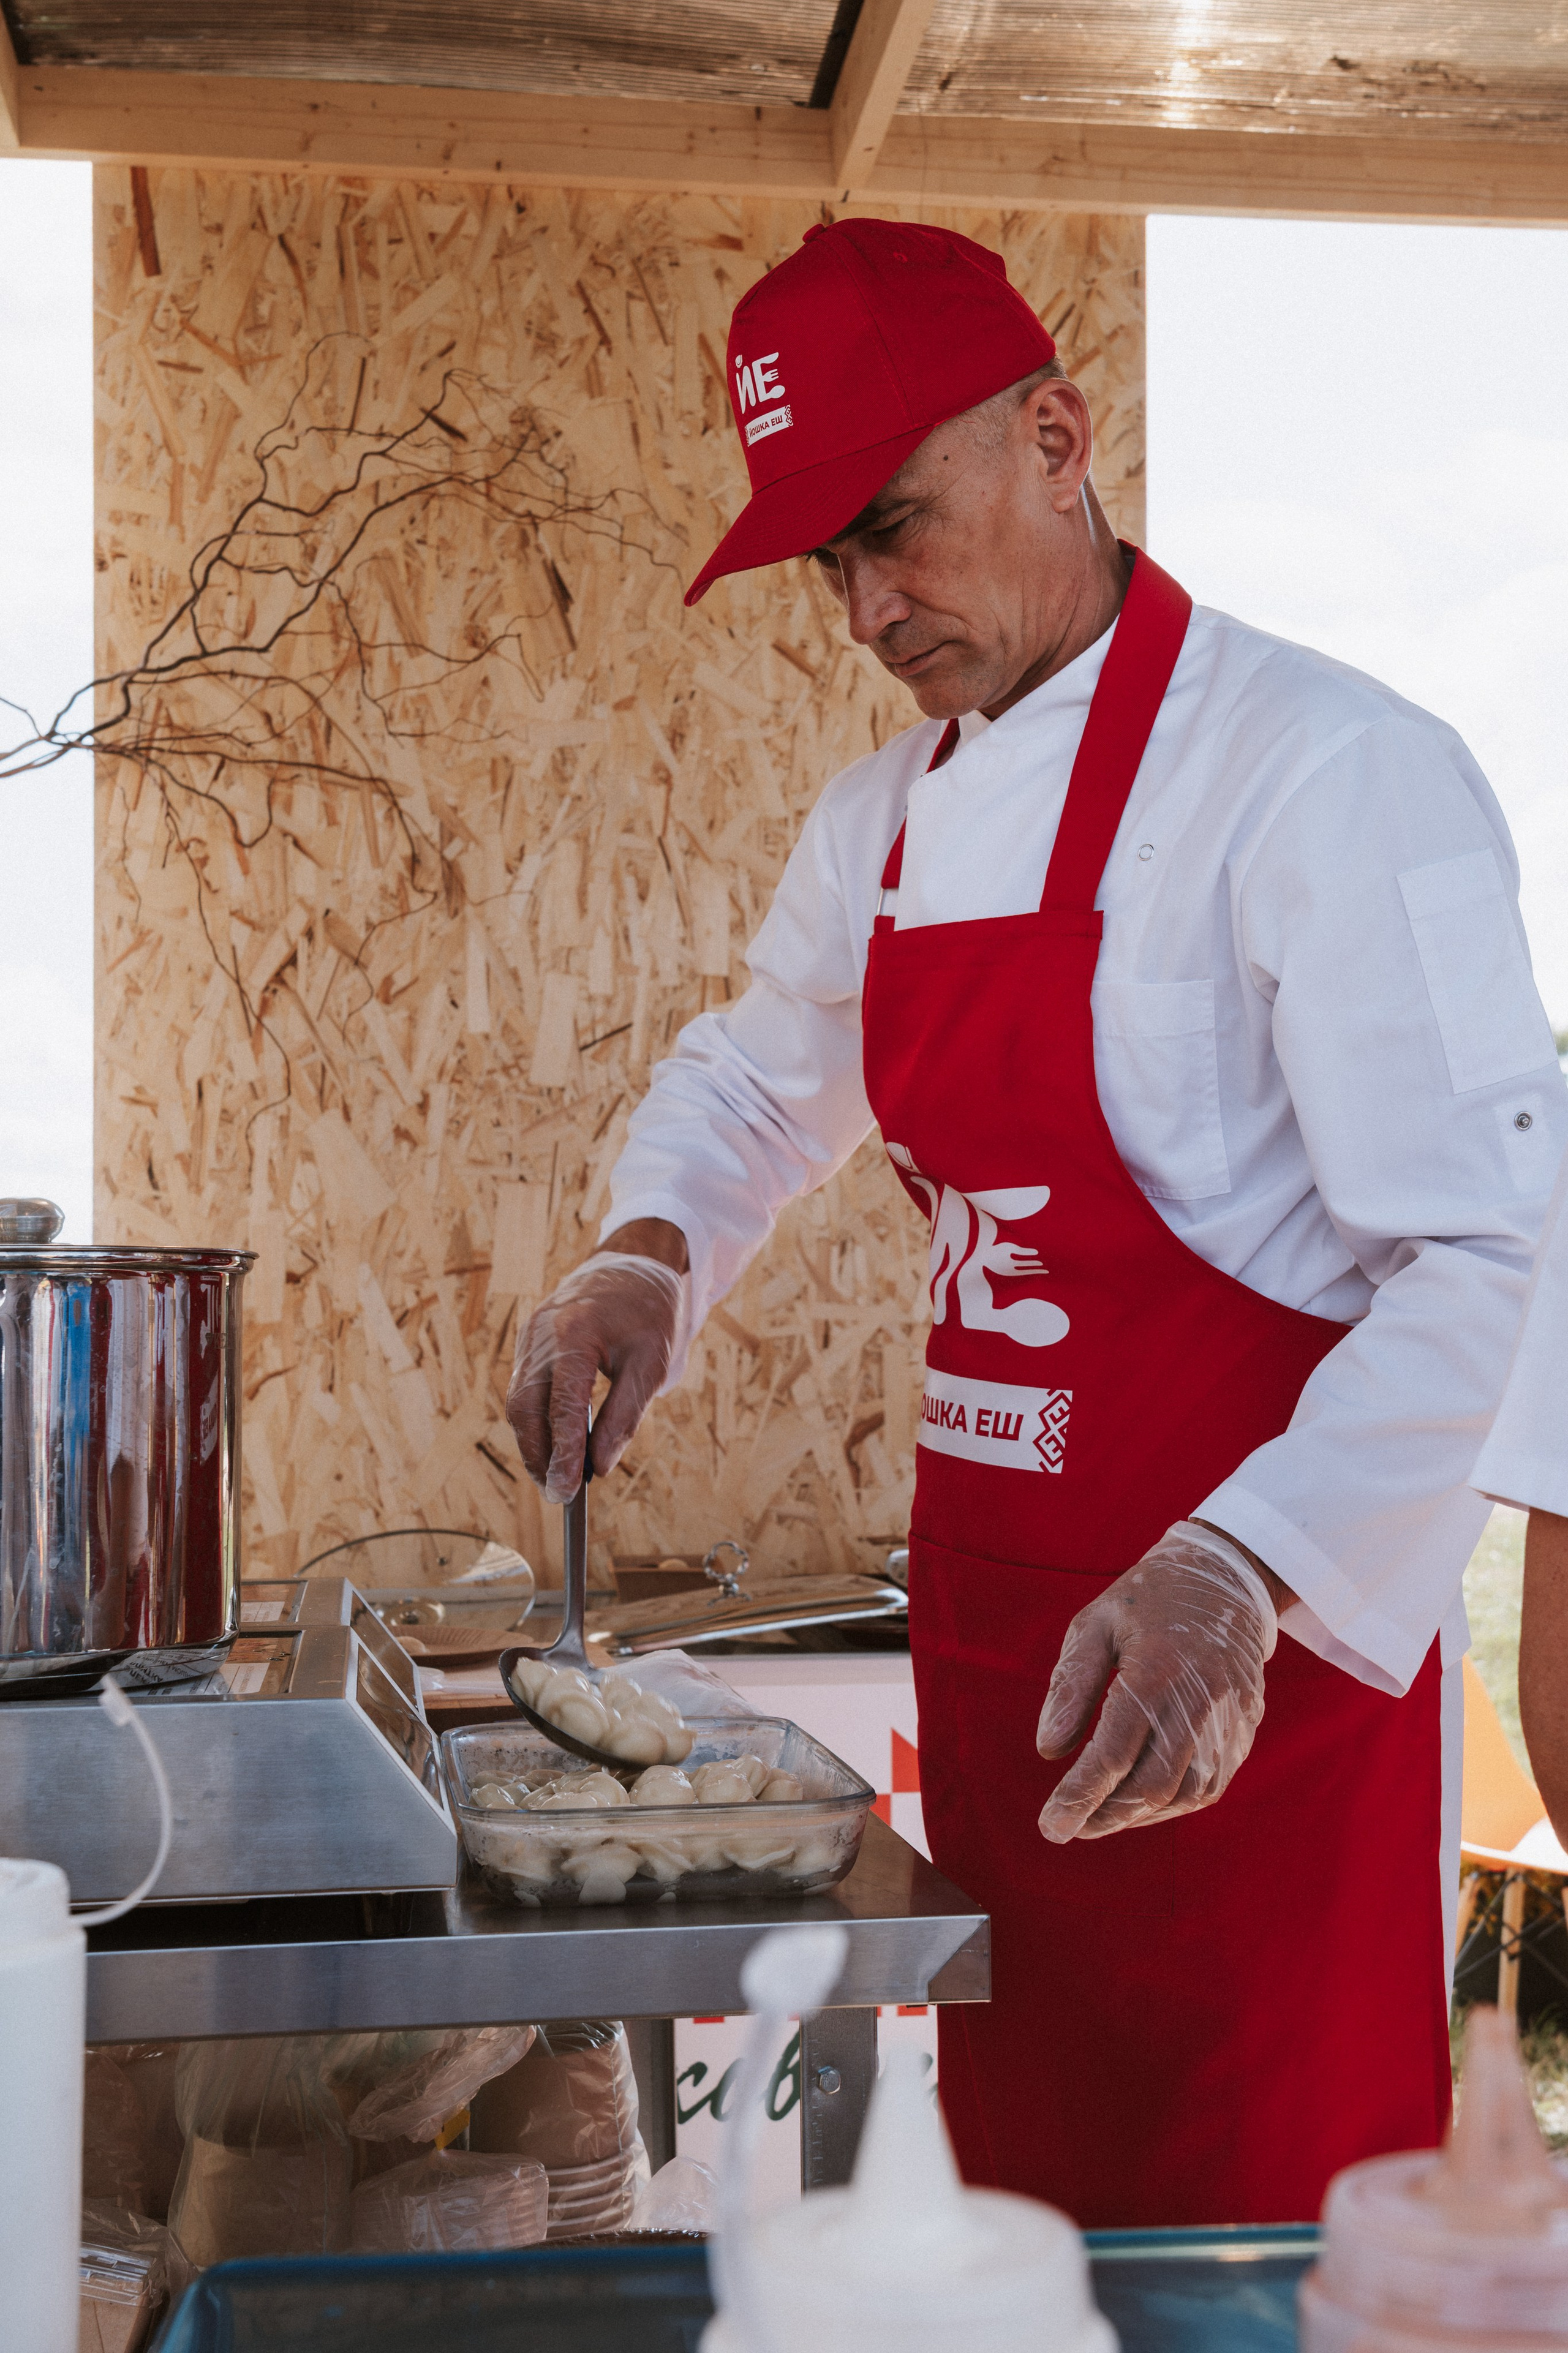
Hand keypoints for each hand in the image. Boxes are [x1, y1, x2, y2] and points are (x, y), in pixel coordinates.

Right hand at [507, 1248, 684, 1502]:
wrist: (630, 1266)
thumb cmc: (647, 1314)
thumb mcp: (650, 1364)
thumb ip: (624, 1417)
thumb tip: (600, 1468)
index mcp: (573, 1335)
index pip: (561, 1407)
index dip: (563, 1454)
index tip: (567, 1492)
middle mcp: (541, 1336)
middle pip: (525, 1409)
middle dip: (538, 1456)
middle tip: (559, 1494)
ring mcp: (528, 1339)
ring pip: (518, 1403)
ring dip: (534, 1443)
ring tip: (556, 1477)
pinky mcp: (527, 1344)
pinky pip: (523, 1389)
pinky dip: (536, 1421)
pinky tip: (554, 1445)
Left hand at [1034, 1521, 1276, 1841]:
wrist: (1226, 1578)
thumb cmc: (1149, 1599)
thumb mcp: (1095, 1623)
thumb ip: (1070, 1685)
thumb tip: (1048, 1750)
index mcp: (1156, 1670)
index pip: (1112, 1754)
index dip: (1078, 1797)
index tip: (1050, 1826)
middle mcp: (1200, 1701)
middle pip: (1150, 1785)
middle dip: (1105, 1817)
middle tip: (1069, 1826)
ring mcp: (1230, 1719)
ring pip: (1183, 1793)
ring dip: (1138, 1816)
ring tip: (1100, 1816)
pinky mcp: (1245, 1729)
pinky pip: (1210, 1784)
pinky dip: (1172, 1802)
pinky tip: (1141, 1799)